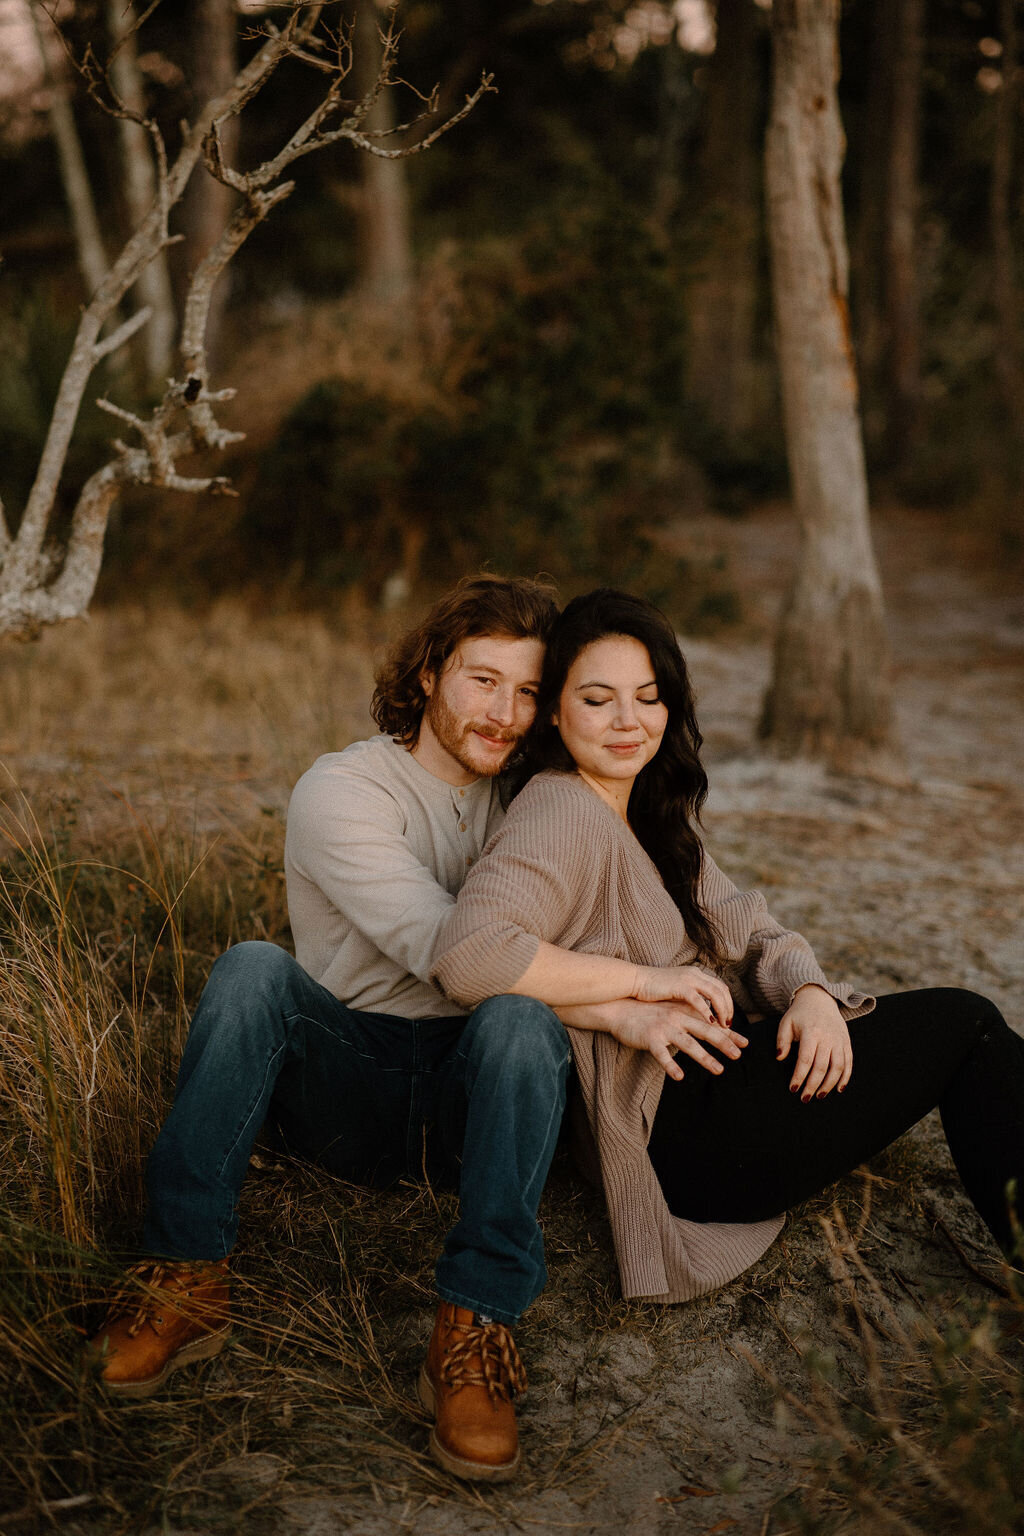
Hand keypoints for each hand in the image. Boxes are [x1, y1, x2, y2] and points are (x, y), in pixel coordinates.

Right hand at [606, 997, 746, 1080]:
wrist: (620, 1007)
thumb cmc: (647, 1011)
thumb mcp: (671, 1010)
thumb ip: (689, 1018)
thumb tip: (708, 1027)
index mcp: (684, 1012)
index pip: (711, 1023)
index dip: (729, 1033)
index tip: (745, 1043)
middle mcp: (678, 1018)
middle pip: (706, 1031)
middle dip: (724, 1044)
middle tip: (739, 1055)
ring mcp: (665, 1028)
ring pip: (689, 1044)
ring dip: (705, 1058)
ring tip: (719, 1070)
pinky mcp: (650, 1038)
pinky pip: (662, 1055)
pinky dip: (671, 1066)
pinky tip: (679, 1077)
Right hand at [633, 964, 733, 1027]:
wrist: (633, 982)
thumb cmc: (651, 991)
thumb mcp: (675, 992)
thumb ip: (689, 999)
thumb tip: (701, 1013)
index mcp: (695, 975)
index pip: (719, 988)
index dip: (727, 1004)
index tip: (728, 1021)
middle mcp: (694, 975)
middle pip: (721, 991)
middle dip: (729, 1009)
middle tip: (729, 1026)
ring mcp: (687, 979)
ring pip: (714, 995)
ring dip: (722, 1011)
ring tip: (724, 1027)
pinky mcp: (678, 986)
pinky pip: (698, 999)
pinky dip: (706, 1011)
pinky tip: (710, 1022)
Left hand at [776, 984, 851, 1100]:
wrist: (819, 998)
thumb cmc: (799, 1014)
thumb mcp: (786, 1023)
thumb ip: (782, 1041)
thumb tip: (780, 1058)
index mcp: (811, 1032)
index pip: (806, 1059)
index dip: (799, 1076)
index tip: (793, 1089)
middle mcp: (827, 1037)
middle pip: (822, 1066)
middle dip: (813, 1085)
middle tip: (805, 1098)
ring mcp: (839, 1040)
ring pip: (838, 1067)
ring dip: (830, 1084)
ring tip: (820, 1095)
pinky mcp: (847, 1042)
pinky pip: (849, 1063)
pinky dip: (845, 1077)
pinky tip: (839, 1089)